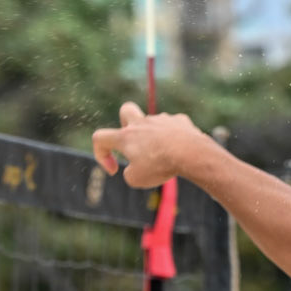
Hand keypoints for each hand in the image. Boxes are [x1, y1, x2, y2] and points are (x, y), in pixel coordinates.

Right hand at [92, 103, 209, 189]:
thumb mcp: (137, 179)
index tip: (114, 170)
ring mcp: (161, 119)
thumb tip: (136, 167)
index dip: (101, 154)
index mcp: (125, 137)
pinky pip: (174, 127)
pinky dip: (175, 138)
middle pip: (126, 110)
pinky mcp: (180, 120)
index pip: (99, 137)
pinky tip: (181, 150)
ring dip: (156, 138)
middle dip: (126, 124)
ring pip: (154, 123)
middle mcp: (141, 123)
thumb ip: (130, 173)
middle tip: (135, 143)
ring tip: (166, 155)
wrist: (190, 153)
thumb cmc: (160, 166)